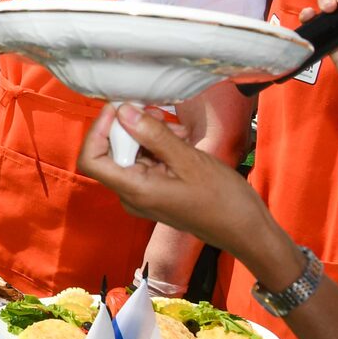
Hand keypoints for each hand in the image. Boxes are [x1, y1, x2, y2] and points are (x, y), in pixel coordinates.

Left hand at [76, 104, 279, 260]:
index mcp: (134, 190)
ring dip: (150, 135)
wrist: (246, 229)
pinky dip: (159, 147)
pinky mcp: (156, 191)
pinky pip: (147, 163)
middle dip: (131, 128)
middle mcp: (132, 194)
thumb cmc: (221, 199)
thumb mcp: (188, 160)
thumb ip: (153, 135)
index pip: (91, 160)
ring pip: (132, 154)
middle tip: (159, 113)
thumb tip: (123, 112)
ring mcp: (143, 194)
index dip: (98, 130)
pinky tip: (181, 140)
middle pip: (111, 152)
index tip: (118, 109)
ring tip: (179, 130)